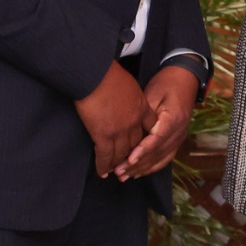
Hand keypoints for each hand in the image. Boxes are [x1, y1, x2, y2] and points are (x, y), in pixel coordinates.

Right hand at [75, 61, 147, 178]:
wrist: (95, 74)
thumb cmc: (107, 73)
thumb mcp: (128, 83)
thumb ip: (129, 94)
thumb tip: (123, 96)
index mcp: (141, 108)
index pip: (150, 128)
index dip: (147, 139)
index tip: (144, 146)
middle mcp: (134, 122)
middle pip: (137, 144)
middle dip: (134, 156)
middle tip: (130, 165)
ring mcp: (120, 130)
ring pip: (122, 153)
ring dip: (118, 164)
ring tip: (116, 172)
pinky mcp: (104, 135)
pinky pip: (105, 155)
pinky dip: (103, 165)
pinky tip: (103, 172)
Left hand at [115, 65, 199, 180]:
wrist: (184, 80)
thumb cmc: (166, 84)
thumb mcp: (152, 94)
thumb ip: (143, 115)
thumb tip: (128, 131)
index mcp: (174, 118)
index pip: (158, 138)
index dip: (143, 150)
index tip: (129, 158)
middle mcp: (179, 131)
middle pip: (158, 152)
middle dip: (138, 164)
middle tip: (119, 171)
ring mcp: (180, 137)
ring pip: (161, 158)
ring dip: (143, 169)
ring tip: (125, 176)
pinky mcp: (178, 140)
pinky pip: (166, 158)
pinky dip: (152, 167)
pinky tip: (139, 173)